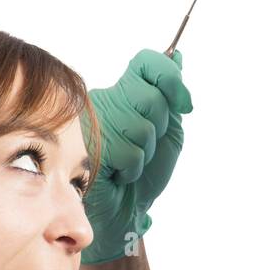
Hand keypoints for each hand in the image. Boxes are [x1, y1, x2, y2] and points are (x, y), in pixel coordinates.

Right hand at [81, 48, 193, 264]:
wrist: (124, 213)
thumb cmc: (144, 174)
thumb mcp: (167, 131)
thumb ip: (171, 96)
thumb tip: (179, 56)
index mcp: (123, 93)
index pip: (147, 62)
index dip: (170, 78)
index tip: (185, 104)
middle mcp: (104, 101)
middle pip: (150, 96)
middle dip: (158, 128)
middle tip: (144, 147)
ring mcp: (92, 122)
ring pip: (142, 125)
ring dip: (145, 152)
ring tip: (129, 163)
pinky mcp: (86, 146)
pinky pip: (129, 151)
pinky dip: (132, 168)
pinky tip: (117, 174)